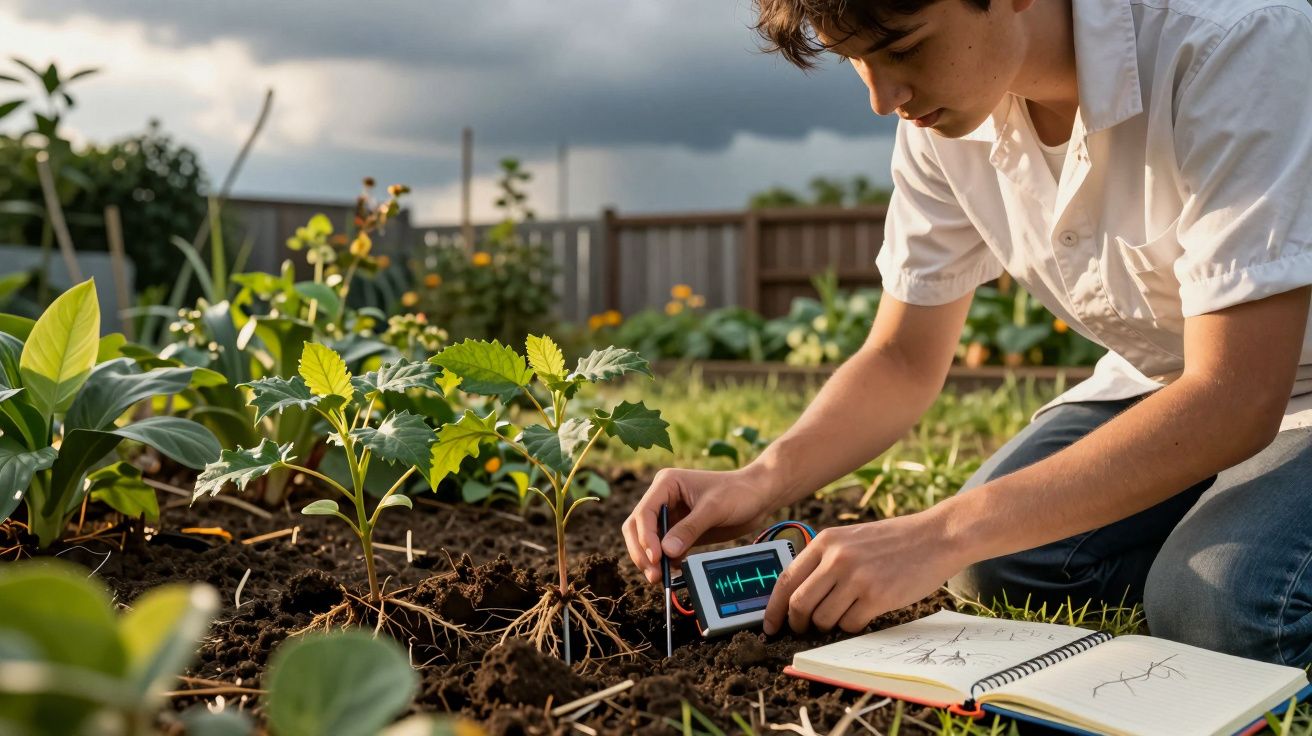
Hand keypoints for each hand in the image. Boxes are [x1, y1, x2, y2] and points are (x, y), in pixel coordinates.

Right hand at [622, 466, 777, 583]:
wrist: (759, 496)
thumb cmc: (738, 492)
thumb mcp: (714, 508)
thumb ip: (689, 529)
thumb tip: (666, 552)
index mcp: (666, 484)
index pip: (644, 512)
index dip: (645, 537)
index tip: (656, 557)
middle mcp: (664, 499)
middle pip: (638, 528)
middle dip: (643, 552)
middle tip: (654, 574)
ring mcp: (672, 516)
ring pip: (649, 541)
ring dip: (652, 560)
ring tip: (661, 578)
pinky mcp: (682, 531)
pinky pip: (666, 549)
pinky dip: (666, 562)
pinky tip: (674, 571)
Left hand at [762, 510, 966, 634]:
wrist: (935, 536)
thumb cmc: (893, 542)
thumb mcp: (850, 538)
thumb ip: (824, 560)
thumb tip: (796, 596)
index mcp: (825, 541)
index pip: (785, 580)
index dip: (773, 609)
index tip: (770, 626)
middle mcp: (836, 558)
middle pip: (799, 604)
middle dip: (797, 624)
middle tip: (804, 631)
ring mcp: (856, 577)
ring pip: (823, 619)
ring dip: (828, 627)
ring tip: (843, 616)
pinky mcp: (876, 596)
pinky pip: (850, 625)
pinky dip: (852, 626)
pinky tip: (864, 614)